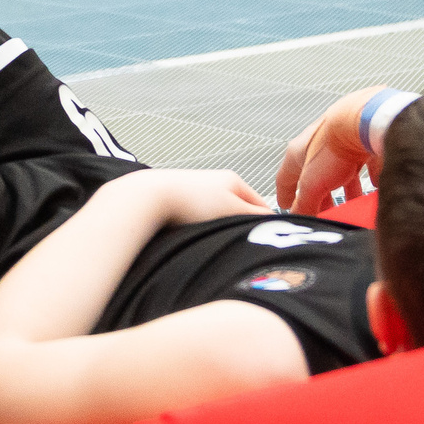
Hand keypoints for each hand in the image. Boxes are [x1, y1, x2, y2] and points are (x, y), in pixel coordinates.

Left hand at [118, 167, 270, 227]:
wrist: (151, 198)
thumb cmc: (189, 199)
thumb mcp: (231, 209)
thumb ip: (254, 215)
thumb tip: (272, 221)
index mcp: (232, 180)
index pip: (260, 204)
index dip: (265, 224)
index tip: (267, 240)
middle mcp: (216, 183)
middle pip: (239, 212)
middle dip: (240, 228)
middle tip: (241, 244)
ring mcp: (199, 193)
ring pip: (220, 218)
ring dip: (220, 230)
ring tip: (215, 239)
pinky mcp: (183, 204)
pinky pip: (202, 221)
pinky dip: (203, 229)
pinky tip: (198, 236)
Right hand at [277, 89, 381, 215]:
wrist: (366, 121)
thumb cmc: (335, 144)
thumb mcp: (312, 183)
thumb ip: (304, 203)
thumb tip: (299, 218)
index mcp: (299, 151)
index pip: (285, 177)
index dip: (285, 194)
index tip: (286, 204)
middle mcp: (318, 144)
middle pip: (315, 175)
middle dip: (319, 196)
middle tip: (323, 211)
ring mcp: (342, 142)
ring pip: (341, 170)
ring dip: (345, 188)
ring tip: (351, 204)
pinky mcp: (364, 142)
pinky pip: (365, 163)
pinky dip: (367, 176)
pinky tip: (374, 185)